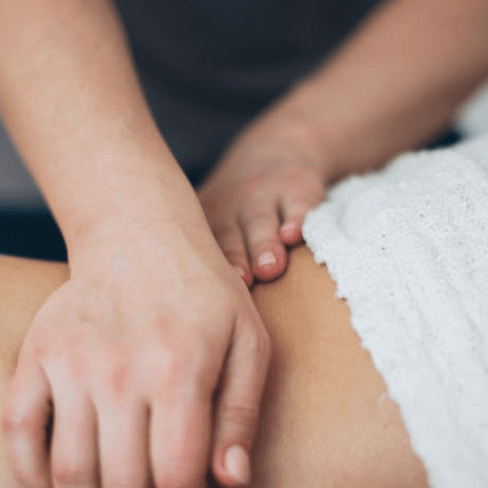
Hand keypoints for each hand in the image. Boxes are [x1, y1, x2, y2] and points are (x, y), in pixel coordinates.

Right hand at [4, 219, 270, 487]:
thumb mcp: (251, 343)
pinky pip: (19, 430)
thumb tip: (232, 484)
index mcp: (181, 368)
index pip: (180, 478)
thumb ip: (243, 412)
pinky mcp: (35, 356)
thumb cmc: (206, 293)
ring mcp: (70, 364)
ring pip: (68, 473)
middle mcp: (120, 370)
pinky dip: (30, 478)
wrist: (138, 232)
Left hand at [198, 117, 328, 285]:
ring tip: (270, 267)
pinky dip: (297, 218)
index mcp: (203, 225)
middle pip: (227, 238)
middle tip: (240, 282)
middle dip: (233, 260)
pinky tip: (295, 235)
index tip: (202, 297)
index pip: (197, 251)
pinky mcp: (296, 187)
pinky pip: (296, 204)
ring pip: (259, 222)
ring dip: (263, 244)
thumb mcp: (211, 226)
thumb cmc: (236, 212)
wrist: (275, 151)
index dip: (197, 271)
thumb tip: (190, 336)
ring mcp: (262, 196)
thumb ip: (200, 268)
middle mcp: (229, 208)